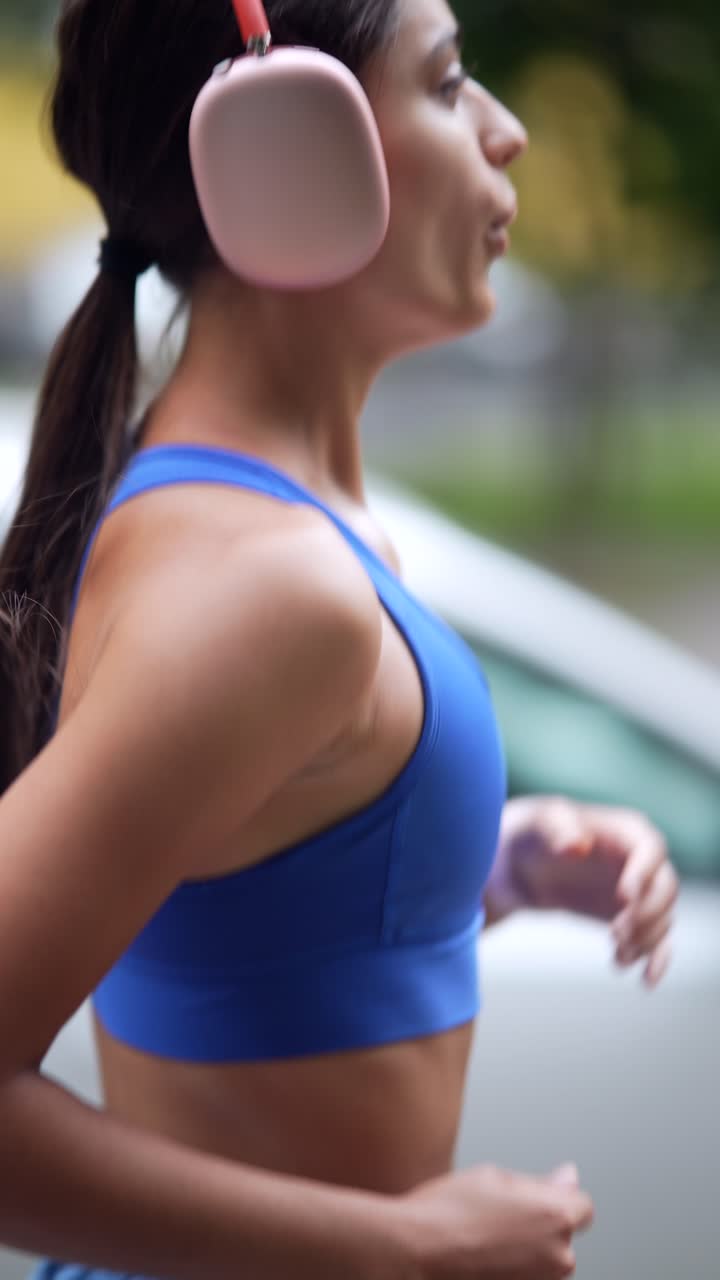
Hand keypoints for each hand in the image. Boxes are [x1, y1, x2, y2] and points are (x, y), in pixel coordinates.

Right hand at [398, 1160, 593, 1278]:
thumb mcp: (494, 1177)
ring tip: (485, 1239)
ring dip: (525, 1251)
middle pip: (561, 1235)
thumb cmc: (447, 1213)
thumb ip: (540, 1182)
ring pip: (543, 1261)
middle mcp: (558, 1257)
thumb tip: (569, 1178)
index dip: (557, 1197)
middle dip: (539, 1224)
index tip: (532, 1198)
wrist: (413, 1254)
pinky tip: (482, 1259)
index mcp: (556, 1216)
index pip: (582, 1206)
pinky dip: (512, 1269)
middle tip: (497, 1216)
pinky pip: (525, 1277)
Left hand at [485, 796, 678, 987]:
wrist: (516, 864)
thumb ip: (557, 829)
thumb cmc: (531, 833)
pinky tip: (645, 980)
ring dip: (646, 940)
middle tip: (615, 934)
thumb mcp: (538, 823)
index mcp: (626, 830)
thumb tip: (577, 847)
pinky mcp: (630, 918)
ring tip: (618, 955)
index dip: (643, 874)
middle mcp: (640, 860)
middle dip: (646, 914)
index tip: (623, 897)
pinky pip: (656, 940)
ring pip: (662, 917)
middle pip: (665, 888)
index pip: (650, 849)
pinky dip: (656, 959)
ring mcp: (638, 891)